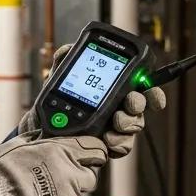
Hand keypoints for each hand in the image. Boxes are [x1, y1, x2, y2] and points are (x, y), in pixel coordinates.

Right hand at [0, 134, 107, 195]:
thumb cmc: (1, 175)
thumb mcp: (15, 145)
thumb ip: (34, 139)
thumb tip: (39, 135)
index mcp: (61, 153)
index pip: (95, 149)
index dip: (95, 152)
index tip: (94, 156)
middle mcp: (71, 177)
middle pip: (90, 178)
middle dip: (79, 179)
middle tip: (60, 181)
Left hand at [19, 43, 166, 157]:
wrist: (43, 133)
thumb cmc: (56, 105)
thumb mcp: (57, 80)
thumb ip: (64, 62)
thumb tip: (68, 49)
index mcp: (113, 90)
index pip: (140, 88)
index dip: (152, 90)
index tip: (152, 91)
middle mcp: (118, 109)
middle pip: (140, 107)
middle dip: (139, 104)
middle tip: (129, 103)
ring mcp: (114, 129)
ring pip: (134, 127)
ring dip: (128, 124)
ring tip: (115, 122)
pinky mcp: (107, 146)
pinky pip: (122, 147)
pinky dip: (117, 143)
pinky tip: (107, 140)